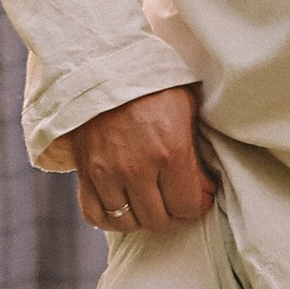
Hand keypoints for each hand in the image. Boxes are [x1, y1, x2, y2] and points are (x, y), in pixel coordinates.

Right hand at [67, 86, 218, 235]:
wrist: (104, 66)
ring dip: (143, 217)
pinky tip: (124, 205)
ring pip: (129, 222)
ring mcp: (106, 173)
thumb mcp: (187, 110)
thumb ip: (197, 152)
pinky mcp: (85, 173)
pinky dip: (111, 217)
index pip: (188, 207)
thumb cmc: (152, 85)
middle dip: (175, 214)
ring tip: (152, 202)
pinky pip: (96, 214)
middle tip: (178, 200)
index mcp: (170, 152)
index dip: (199, 204)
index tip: (200, 195)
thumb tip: (204, 186)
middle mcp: (137, 168)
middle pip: (159, 221)